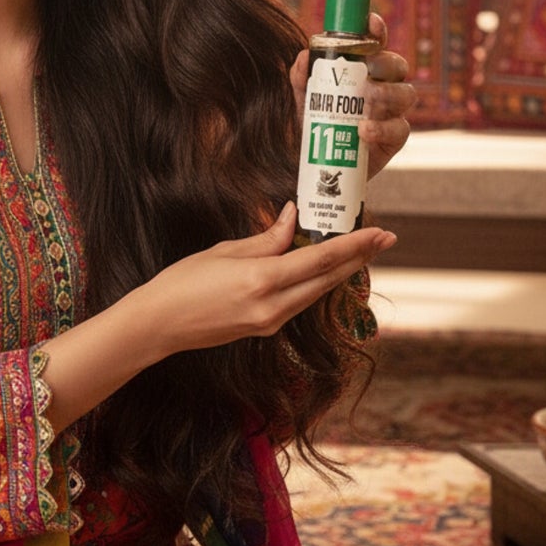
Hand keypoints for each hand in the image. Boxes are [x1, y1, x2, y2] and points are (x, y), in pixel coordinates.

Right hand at [130, 202, 395, 358]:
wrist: (159, 324)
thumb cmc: (182, 282)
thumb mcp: (224, 251)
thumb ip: (266, 239)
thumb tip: (293, 217)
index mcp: (261, 280)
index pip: (321, 260)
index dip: (355, 245)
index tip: (381, 233)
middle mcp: (273, 306)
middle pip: (328, 279)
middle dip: (359, 258)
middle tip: (385, 238)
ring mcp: (270, 322)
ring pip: (316, 292)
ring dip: (340, 271)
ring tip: (360, 249)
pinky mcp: (264, 329)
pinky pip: (299, 301)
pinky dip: (315, 282)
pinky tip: (322, 268)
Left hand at [290, 11, 415, 178]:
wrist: (316, 164)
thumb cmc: (314, 124)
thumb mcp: (303, 98)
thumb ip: (301, 77)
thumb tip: (304, 57)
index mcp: (363, 70)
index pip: (375, 44)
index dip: (377, 31)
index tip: (371, 23)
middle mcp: (382, 85)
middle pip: (397, 65)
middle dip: (385, 63)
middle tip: (366, 70)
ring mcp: (392, 111)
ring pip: (407, 93)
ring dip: (388, 94)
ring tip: (366, 101)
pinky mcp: (395, 137)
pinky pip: (401, 128)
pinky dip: (383, 128)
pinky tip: (364, 130)